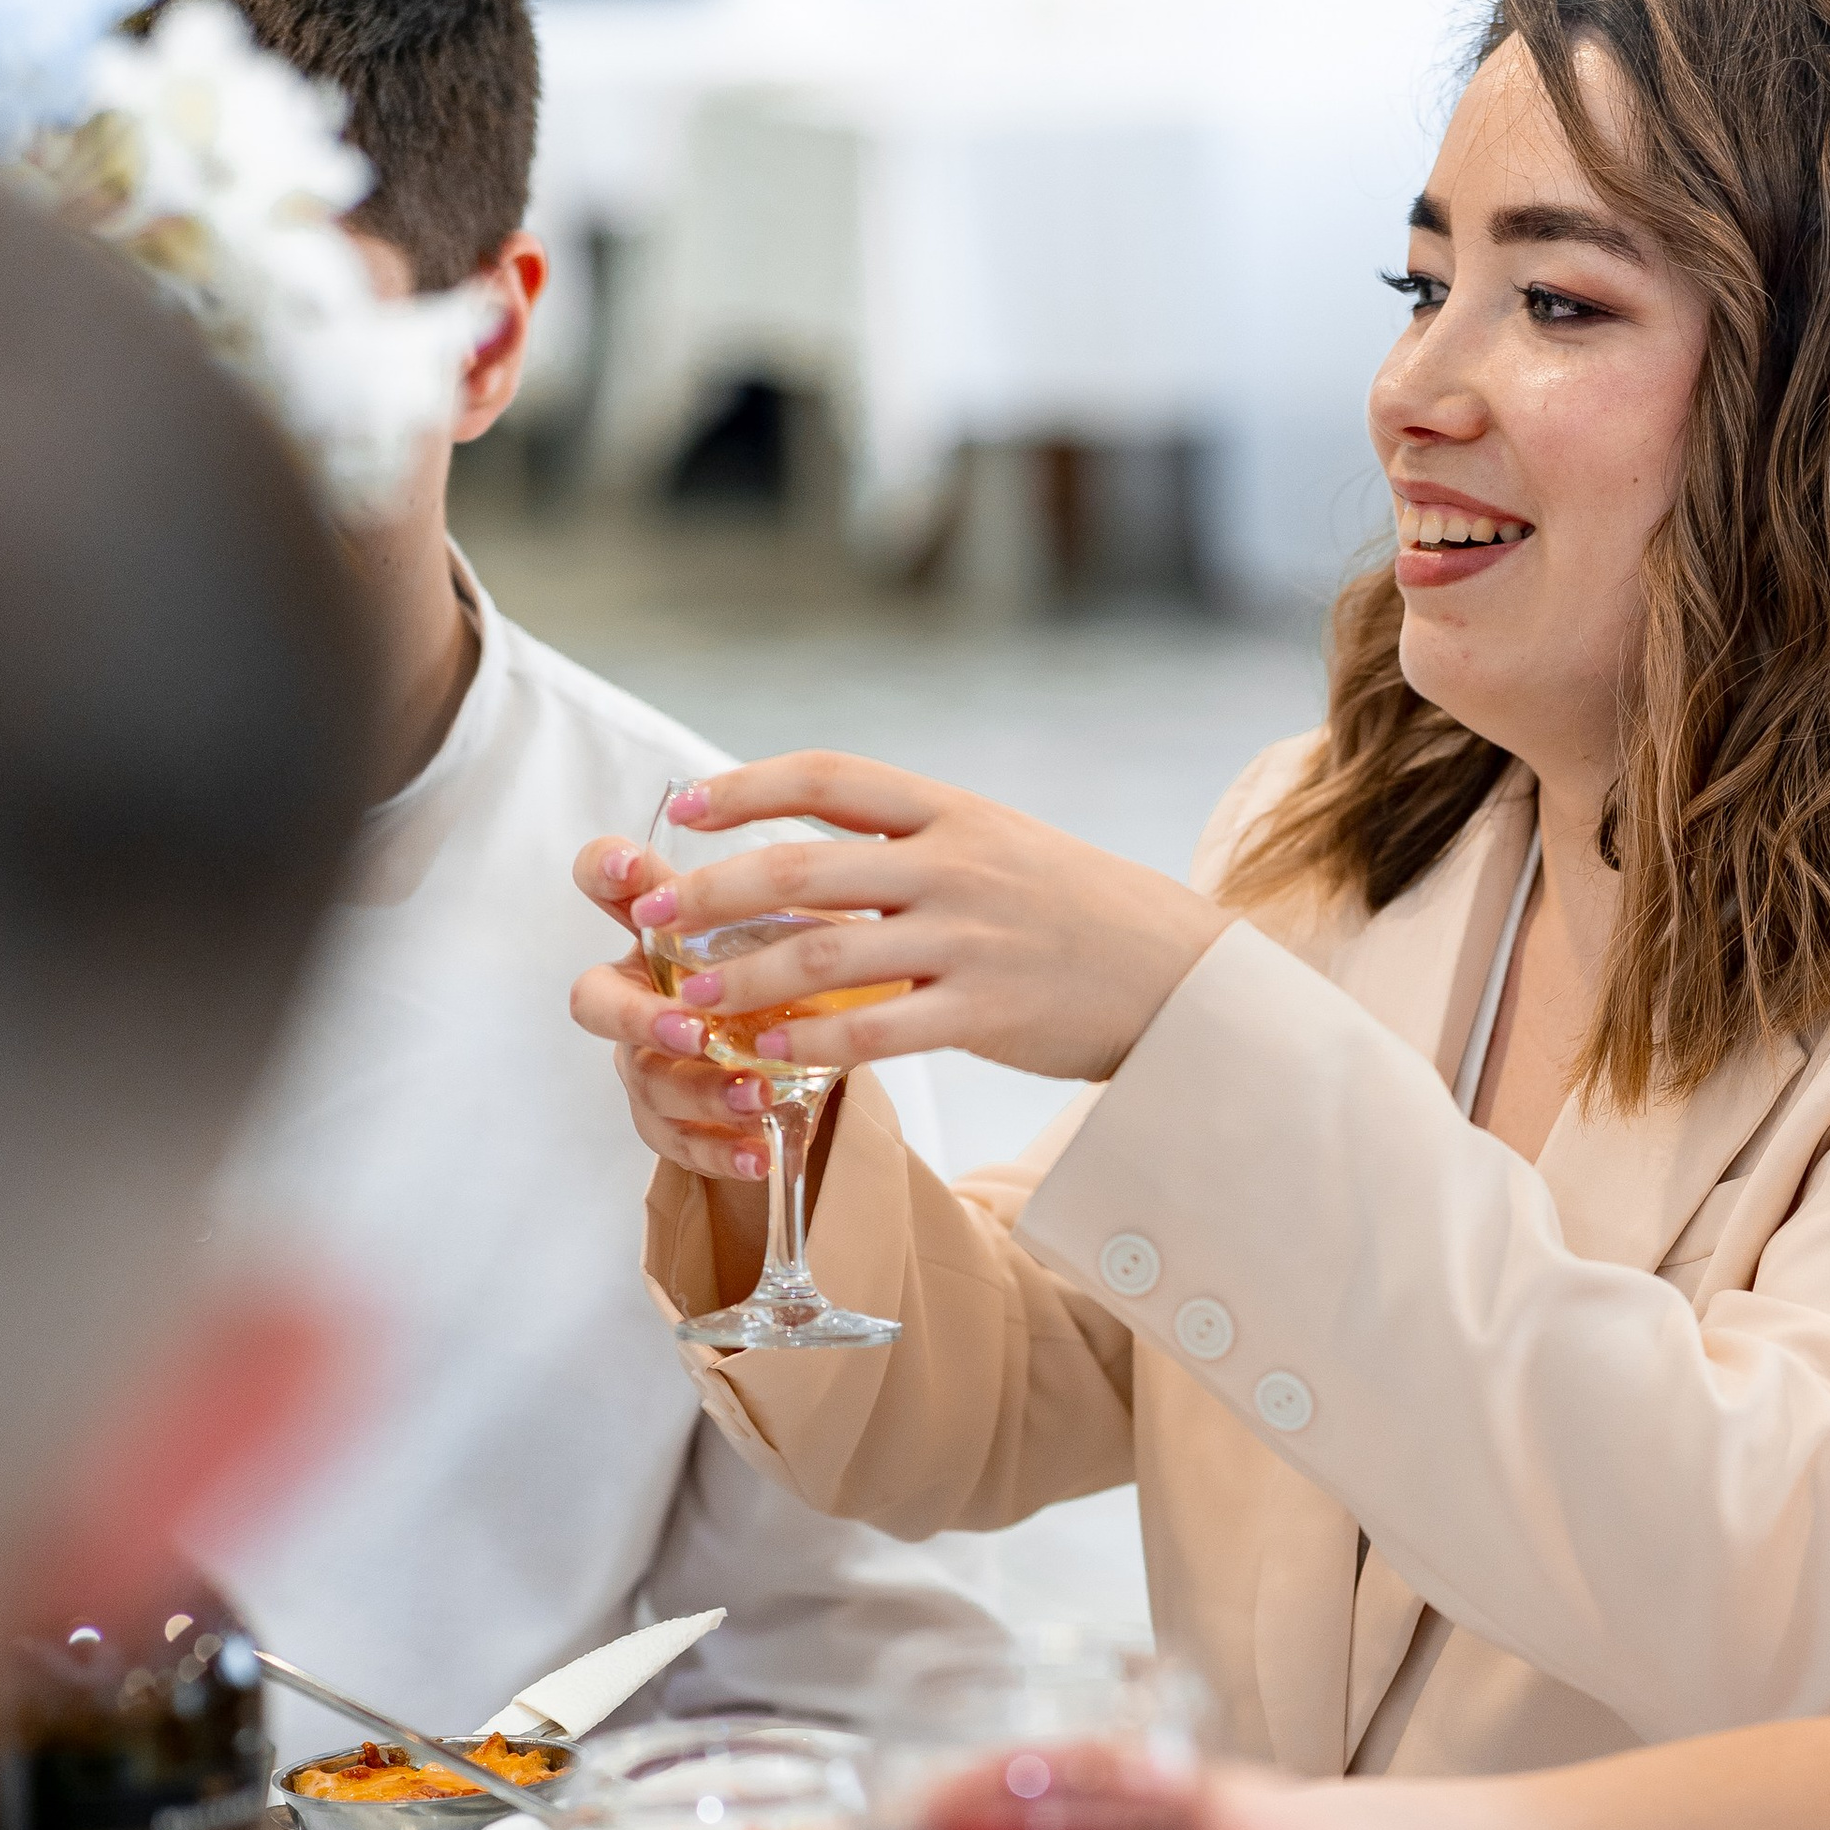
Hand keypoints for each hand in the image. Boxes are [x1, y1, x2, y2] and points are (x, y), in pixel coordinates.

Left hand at [568, 755, 1229, 1167]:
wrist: (1178, 974)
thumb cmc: (1077, 914)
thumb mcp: (1002, 848)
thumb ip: (915, 844)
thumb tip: (812, 845)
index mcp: (953, 813)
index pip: (831, 777)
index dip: (747, 787)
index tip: (683, 806)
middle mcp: (956, 865)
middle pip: (804, 865)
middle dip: (711, 891)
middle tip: (650, 916)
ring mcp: (971, 940)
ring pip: (825, 951)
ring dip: (740, 976)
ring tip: (685, 998)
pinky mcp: (986, 1013)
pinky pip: (876, 1029)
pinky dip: (810, 1042)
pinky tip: (765, 1053)